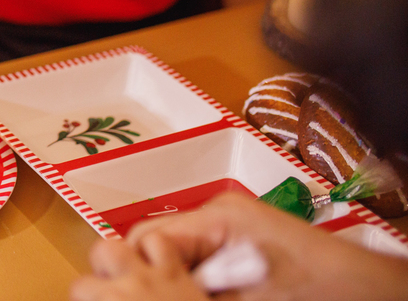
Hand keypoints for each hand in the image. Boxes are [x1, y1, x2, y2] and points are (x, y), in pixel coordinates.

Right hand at [72, 192, 407, 300]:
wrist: (379, 295)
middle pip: (153, 248)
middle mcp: (217, 219)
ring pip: (173, 263)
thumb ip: (193, 292)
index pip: (143, 237)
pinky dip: (194, 291)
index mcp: (216, 218)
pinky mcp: (242, 256)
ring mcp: (230, 236)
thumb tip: (149, 293)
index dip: (132, 272)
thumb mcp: (249, 299)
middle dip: (148, 280)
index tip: (131, 298)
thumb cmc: (326, 292)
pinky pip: (198, 272)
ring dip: (171, 288)